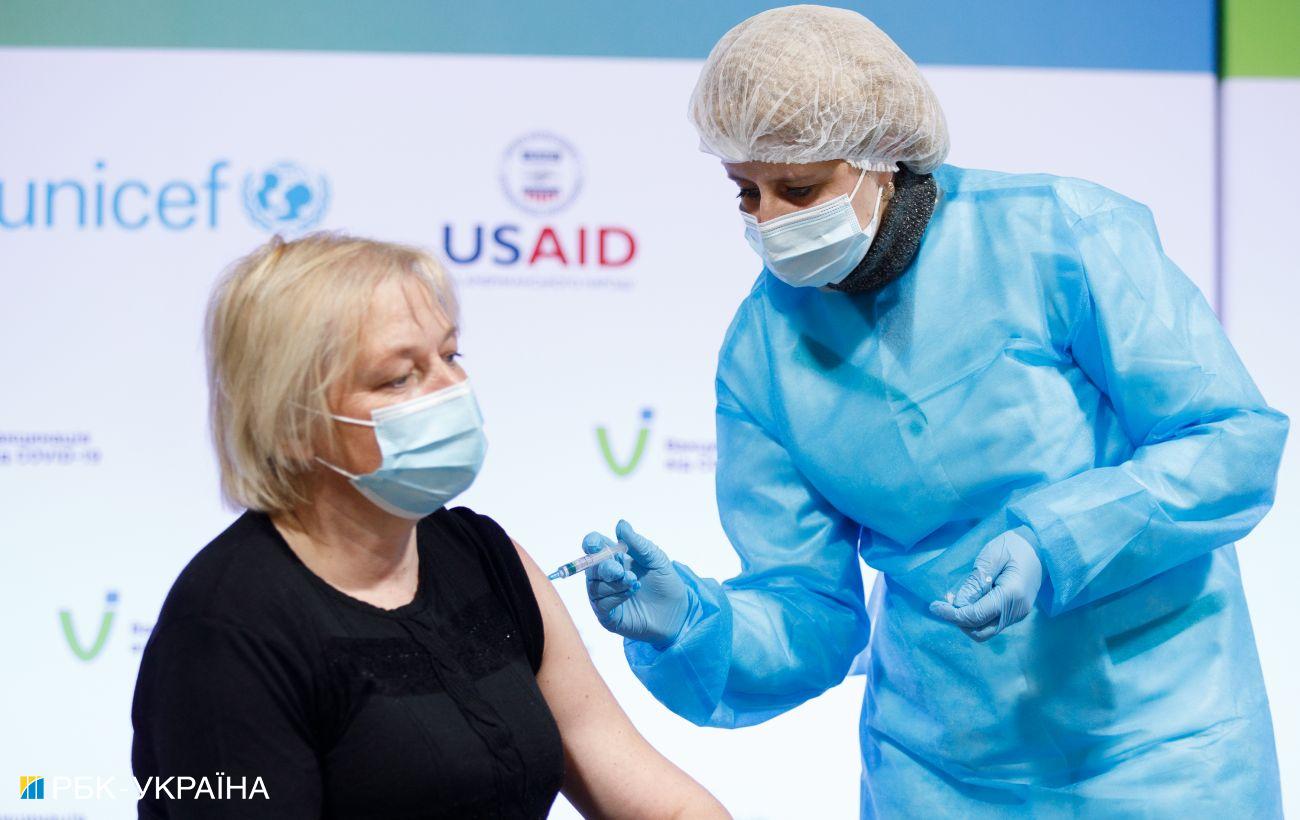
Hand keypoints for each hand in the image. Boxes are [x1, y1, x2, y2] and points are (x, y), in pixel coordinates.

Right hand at [583, 520, 692, 648]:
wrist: (677, 611)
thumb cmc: (665, 583)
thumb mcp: (656, 559)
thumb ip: (638, 544)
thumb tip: (621, 524)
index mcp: (615, 558)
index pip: (594, 547)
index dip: (591, 543)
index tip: (595, 544)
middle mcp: (605, 576)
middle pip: (591, 567)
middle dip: (604, 567)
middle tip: (619, 570)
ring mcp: (604, 596)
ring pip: (595, 586)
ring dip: (615, 583)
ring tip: (635, 582)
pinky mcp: (607, 615)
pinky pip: (601, 604)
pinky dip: (616, 596)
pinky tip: (631, 592)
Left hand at [929, 528, 1041, 641]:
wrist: (1042, 546)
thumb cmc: (1015, 545)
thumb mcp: (991, 556)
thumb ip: (974, 582)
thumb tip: (958, 604)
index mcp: (1011, 595)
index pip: (975, 616)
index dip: (952, 614)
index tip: (934, 607)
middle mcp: (1016, 611)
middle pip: (980, 631)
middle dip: (959, 622)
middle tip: (945, 606)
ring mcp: (1018, 614)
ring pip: (986, 630)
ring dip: (968, 621)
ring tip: (957, 602)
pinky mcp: (1017, 612)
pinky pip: (993, 623)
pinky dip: (978, 617)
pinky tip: (970, 601)